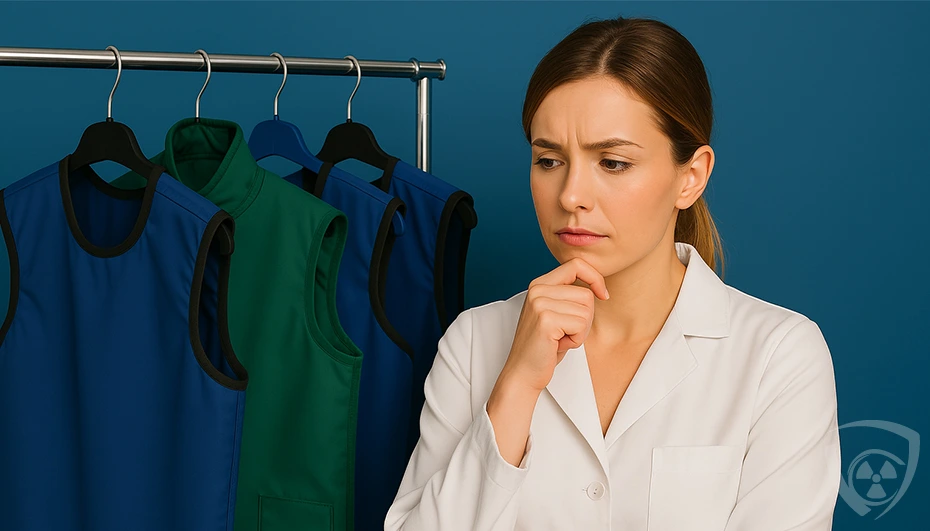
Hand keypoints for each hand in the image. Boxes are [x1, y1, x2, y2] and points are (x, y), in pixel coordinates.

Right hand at [502, 257, 608, 391]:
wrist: (523, 372)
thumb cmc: (544, 346)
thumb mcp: (555, 313)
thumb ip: (568, 295)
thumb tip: (597, 285)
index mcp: (539, 284)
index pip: (576, 264)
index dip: (595, 278)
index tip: (603, 295)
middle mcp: (537, 289)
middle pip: (586, 294)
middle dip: (585, 318)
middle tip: (565, 332)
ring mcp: (540, 303)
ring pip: (586, 311)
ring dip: (580, 331)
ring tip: (560, 339)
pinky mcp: (546, 320)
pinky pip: (581, 325)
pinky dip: (576, 340)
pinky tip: (559, 344)